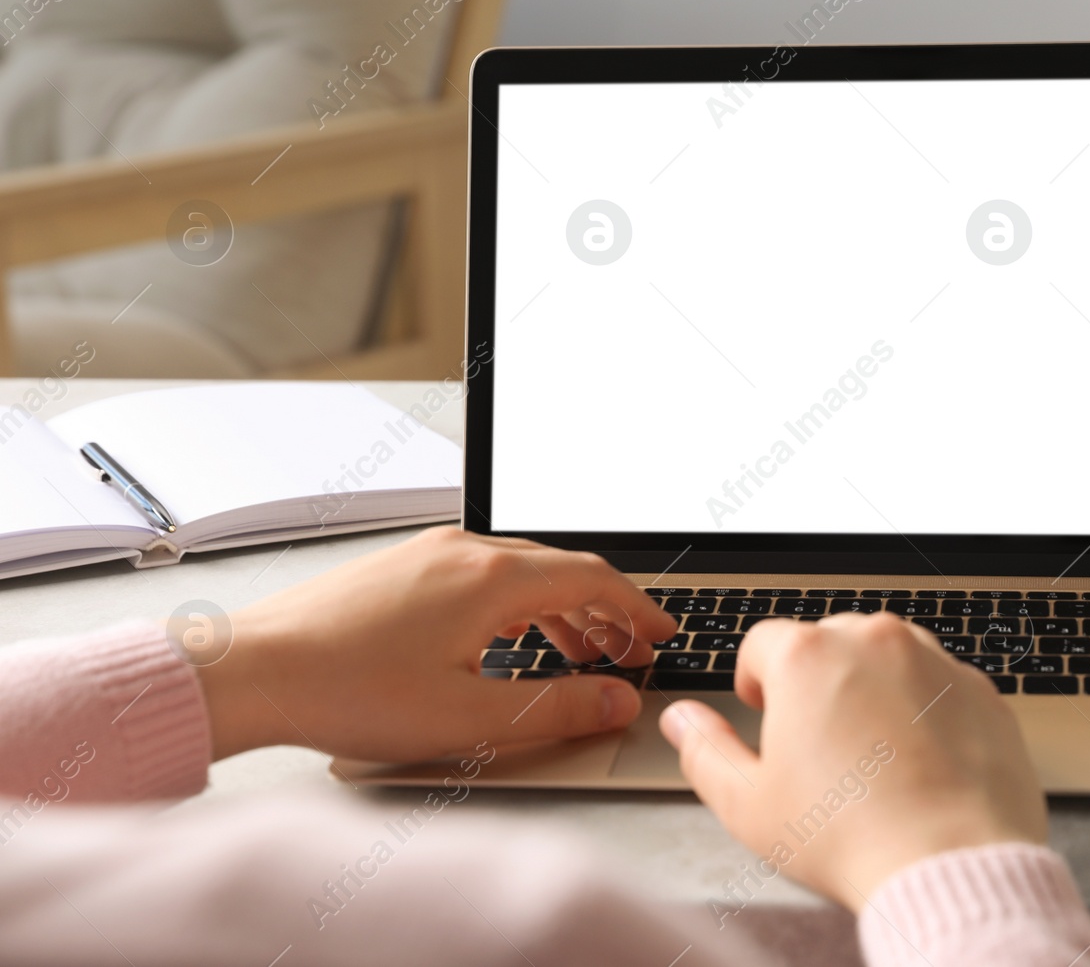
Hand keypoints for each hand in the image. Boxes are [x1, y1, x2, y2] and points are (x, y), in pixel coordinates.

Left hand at [193, 527, 675, 761]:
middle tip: (628, 651)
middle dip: (603, 610)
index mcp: (490, 578)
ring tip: (578, 651)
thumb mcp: (468, 716)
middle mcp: (462, 551)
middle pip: (559, 567)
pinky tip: (509, 636)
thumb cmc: (346, 692)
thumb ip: (556, 707)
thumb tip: (618, 701)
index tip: (660, 634)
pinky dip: (516, 600)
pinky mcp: (398, 567)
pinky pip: (479, 572)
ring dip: (559, 606)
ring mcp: (426, 553)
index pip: (592, 578)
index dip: (637, 609)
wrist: (251, 670)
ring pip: (518, 569)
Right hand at [659, 613, 1046, 911]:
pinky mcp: (980, 689)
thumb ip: (705, 750)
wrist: (949, 863)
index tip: (765, 713)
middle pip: (827, 641)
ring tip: (869, 752)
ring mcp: (934, 660)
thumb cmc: (849, 837)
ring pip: (887, 655)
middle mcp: (874, 641)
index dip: (754, 681)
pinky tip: (917, 761)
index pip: (762, 642)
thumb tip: (684, 720)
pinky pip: (939, 683)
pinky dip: (925, 708)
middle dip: (815, 681)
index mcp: (808, 657)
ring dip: (871, 686)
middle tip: (816, 743)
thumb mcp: (747, 804)